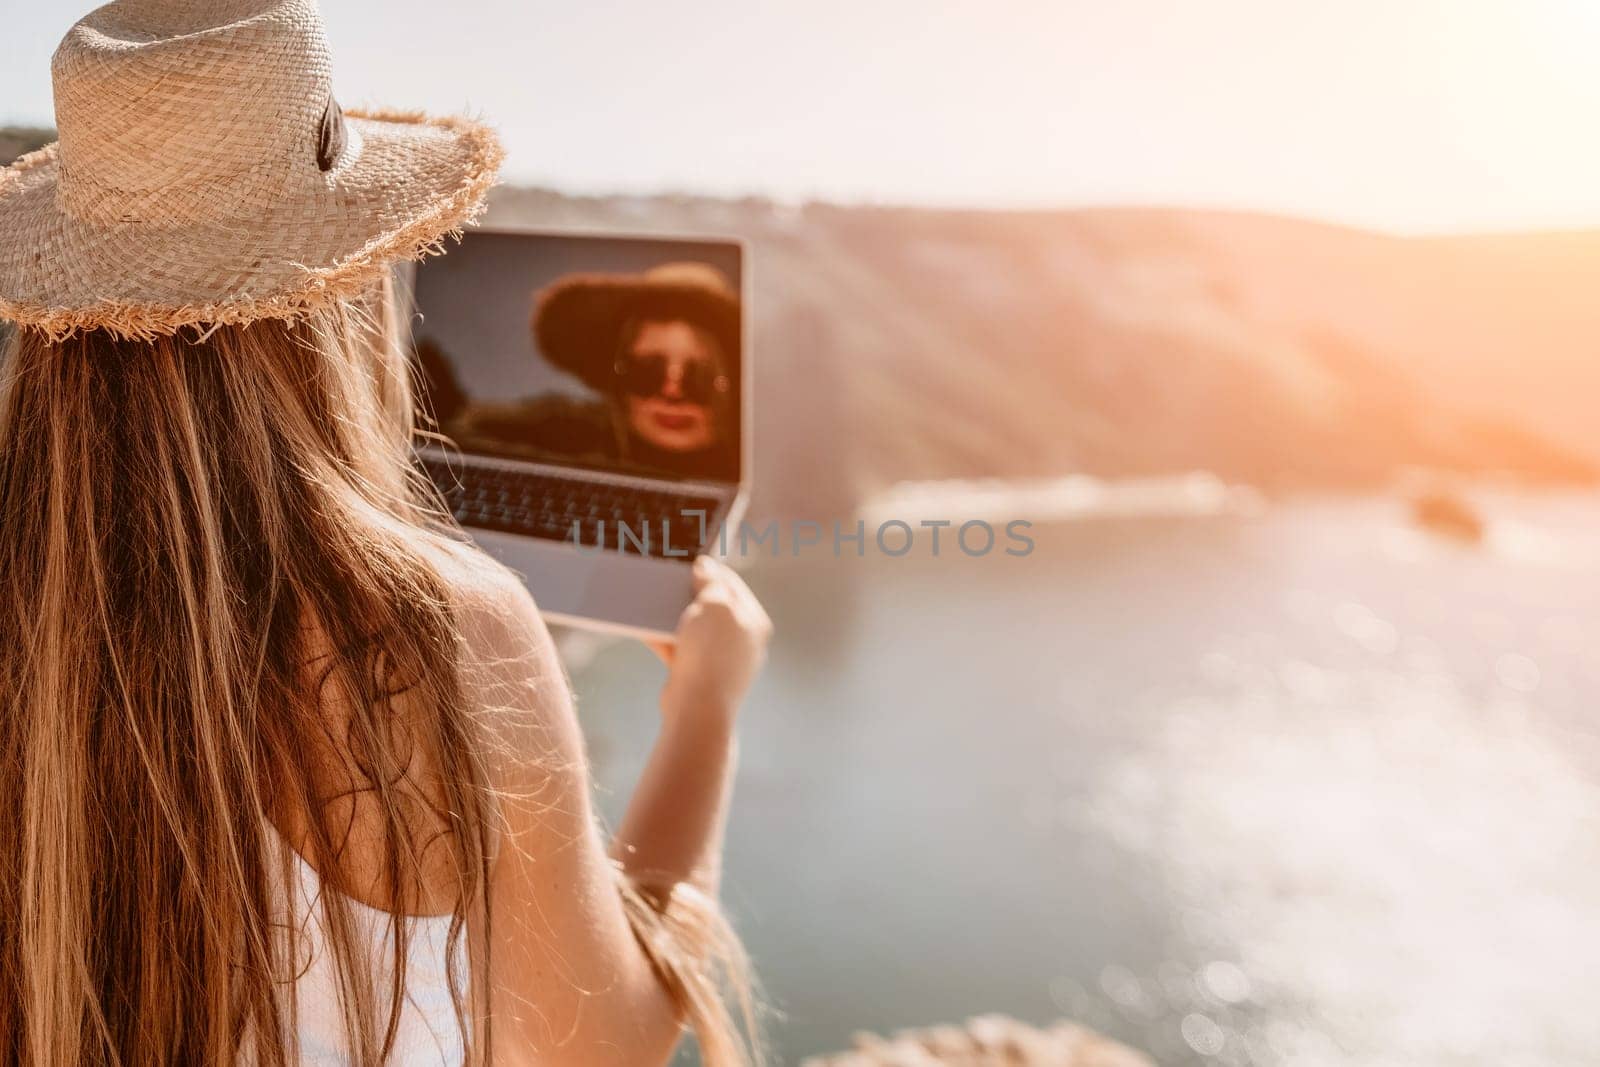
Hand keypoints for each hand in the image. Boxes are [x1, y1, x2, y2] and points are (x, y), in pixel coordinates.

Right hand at [647, 556, 771, 726]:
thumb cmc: (711, 654)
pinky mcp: (696, 676)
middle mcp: (741, 642)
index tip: (690, 559)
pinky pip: (677, 649)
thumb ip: (711, 583)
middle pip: (712, 607)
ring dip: (672, 615)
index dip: (710, 569)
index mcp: (754, 623)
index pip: (733, 585)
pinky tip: (643, 627)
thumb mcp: (715, 605)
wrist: (697, 709)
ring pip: (692, 629)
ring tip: (653, 599)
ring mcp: (718, 661)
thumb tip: (705, 567)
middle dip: (689, 593)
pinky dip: (662, 639)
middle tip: (669, 578)